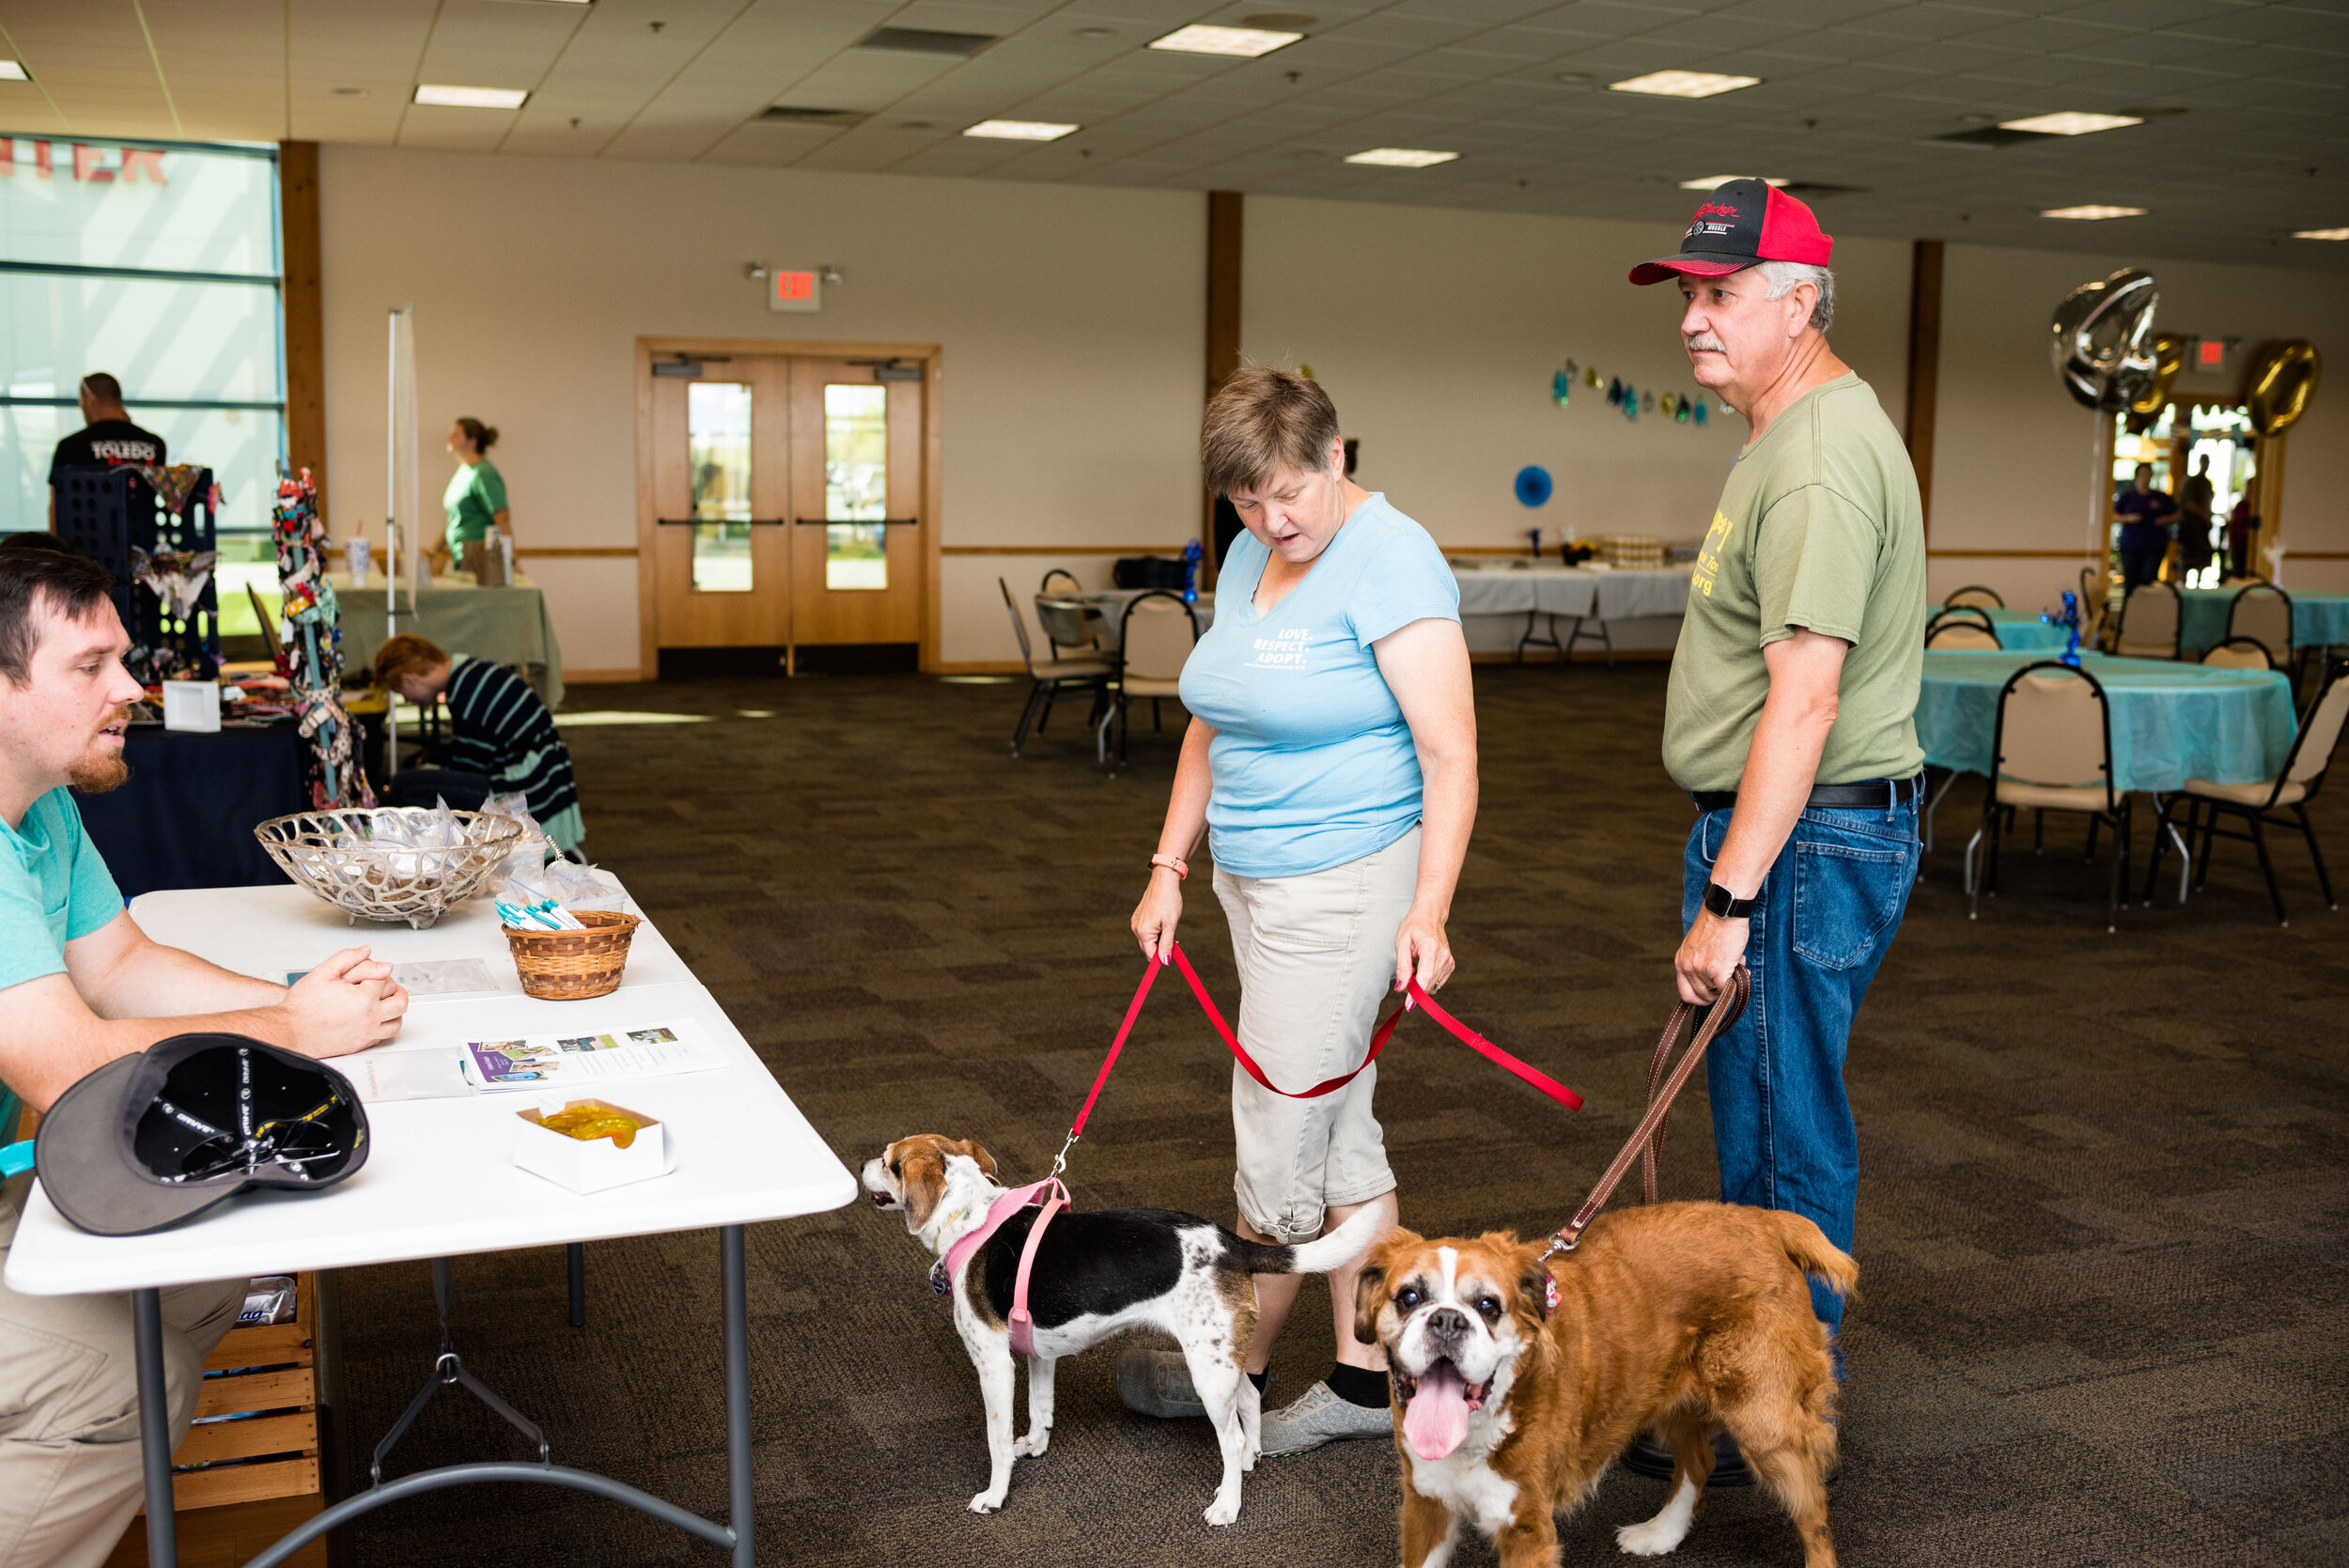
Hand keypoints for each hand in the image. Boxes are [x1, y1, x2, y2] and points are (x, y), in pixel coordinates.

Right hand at [279, 947, 407, 1055]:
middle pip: (399, 1001)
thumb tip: (367, 952)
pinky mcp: (360, 1045)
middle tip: (385, 984)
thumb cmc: (303, 1006)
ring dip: (395, 1010)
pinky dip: (384, 1025)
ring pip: (396, 1022)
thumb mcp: (323, 972)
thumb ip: (348, 958)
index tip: (369, 972)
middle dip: (395, 989)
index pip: (385, 979)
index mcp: (363, 999)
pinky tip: (376, 1018)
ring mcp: (366, 1034)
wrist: (290, 1031)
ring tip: (387, 1001)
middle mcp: (369, 1018)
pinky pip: (383, 1036)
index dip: (377, 972)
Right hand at [1132, 869, 1182, 964]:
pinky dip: (1156, 931)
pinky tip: (1163, 922)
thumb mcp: (1171, 924)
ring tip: (1169, 926)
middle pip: (1149, 948)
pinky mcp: (1138, 917)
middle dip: (1162, 947)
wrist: (1164, 880)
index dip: (1163, 957)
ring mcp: (1136, 922)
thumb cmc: (1169, 900)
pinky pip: (1147, 931)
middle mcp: (1136, 928)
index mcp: (1143, 931)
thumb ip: (1167, 944)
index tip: (1174, 953)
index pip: (1151, 955)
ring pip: (1149, 940)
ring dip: (1160, 939)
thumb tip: (1165, 961)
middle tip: (1176, 939)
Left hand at [1392, 903, 1453, 993]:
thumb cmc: (1414, 926)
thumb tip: (1401, 988)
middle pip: (1429, 984)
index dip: (1416, 993)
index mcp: (1431, 948)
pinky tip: (1421, 968)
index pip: (1425, 976)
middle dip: (1414, 988)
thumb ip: (1402, 967)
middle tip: (1404, 976)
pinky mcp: (1450, 965)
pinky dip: (1427, 980)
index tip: (1408, 1005)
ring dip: (1420, 983)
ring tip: (1413, 966)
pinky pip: (1437, 982)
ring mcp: (1449, 961)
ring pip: (1433, 985)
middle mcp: (1444, 956)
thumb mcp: (1402, 943)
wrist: (1430, 916)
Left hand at [1674, 910, 1747, 1004]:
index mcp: (1681, 962)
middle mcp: (1688, 967)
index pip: (1685, 994)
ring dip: (1729, 983)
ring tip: (1736, 964)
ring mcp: (1701, 969)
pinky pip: (1727, 989)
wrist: (1724, 911)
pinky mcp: (1717, 969)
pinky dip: (1737, 984)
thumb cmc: (1716, 925)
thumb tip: (1715, 984)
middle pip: (1702, 996)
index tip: (1712, 994)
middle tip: (1729, 977)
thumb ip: (1701, 965)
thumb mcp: (1698, 948)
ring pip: (1716, 993)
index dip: (1701, 998)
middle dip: (1718, 991)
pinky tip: (1742, 970)